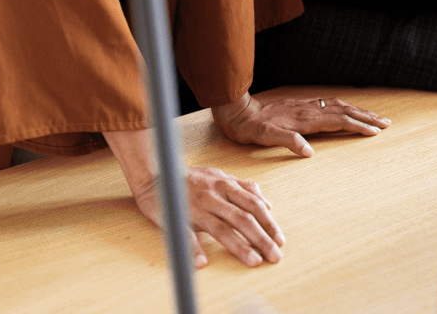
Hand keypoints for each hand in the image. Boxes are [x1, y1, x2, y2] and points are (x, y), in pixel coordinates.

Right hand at [105, 128, 284, 267]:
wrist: (157, 174)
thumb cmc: (191, 178)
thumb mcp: (219, 175)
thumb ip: (243, 187)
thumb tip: (267, 202)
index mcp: (225, 184)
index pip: (253, 204)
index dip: (268, 222)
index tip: (280, 239)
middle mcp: (213, 195)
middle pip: (242, 218)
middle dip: (262, 238)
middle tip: (274, 256)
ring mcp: (196, 206)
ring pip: (222, 228)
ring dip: (239, 246)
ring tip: (254, 261)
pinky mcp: (177, 216)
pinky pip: (186, 234)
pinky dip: (193, 248)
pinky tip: (201, 262)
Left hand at [212, 93, 390, 157]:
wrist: (239, 112)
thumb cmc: (252, 128)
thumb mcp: (266, 137)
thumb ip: (288, 141)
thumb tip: (309, 152)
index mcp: (305, 119)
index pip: (339, 121)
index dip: (358, 126)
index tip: (376, 131)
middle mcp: (309, 110)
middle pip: (344, 111)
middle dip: (366, 116)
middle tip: (386, 122)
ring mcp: (306, 107)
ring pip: (338, 106)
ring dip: (358, 110)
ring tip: (373, 116)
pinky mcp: (301, 107)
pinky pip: (329, 105)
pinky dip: (344, 107)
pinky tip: (347, 109)